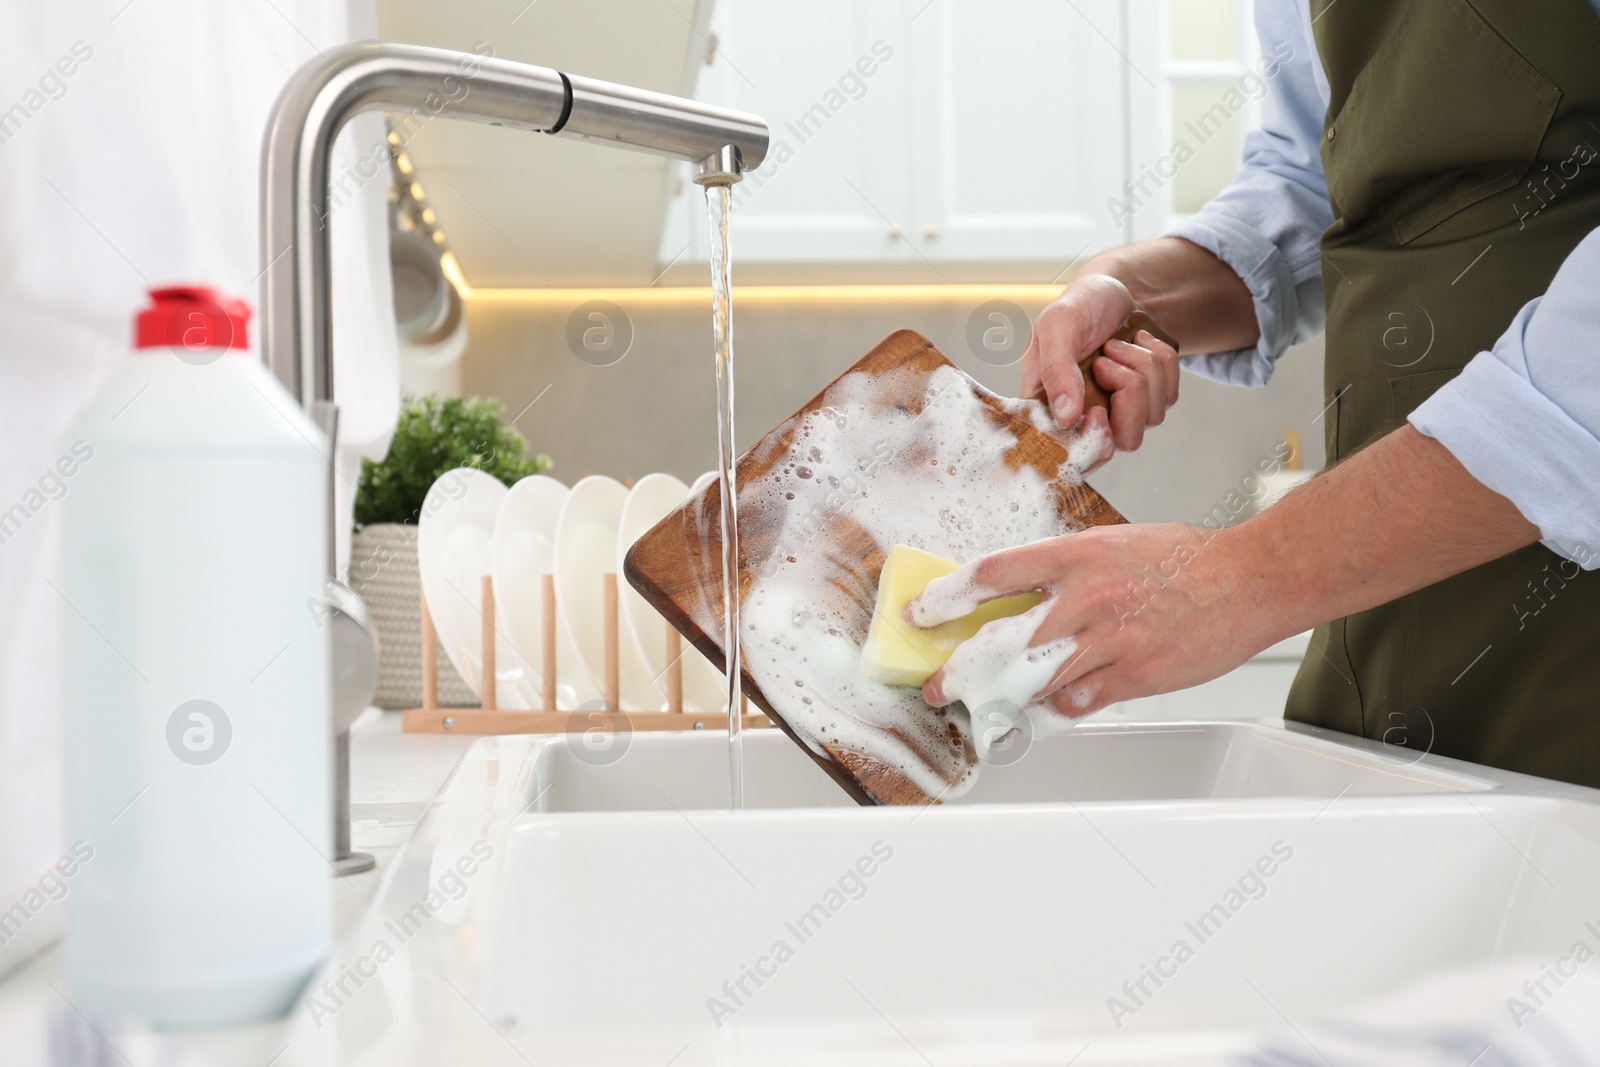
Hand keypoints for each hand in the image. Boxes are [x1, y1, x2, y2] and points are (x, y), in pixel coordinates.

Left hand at [907, 523, 1292, 723]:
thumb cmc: (1183, 558)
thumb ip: (1063, 570)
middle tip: (937, 687)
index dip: (949, 595)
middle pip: (1001, 640)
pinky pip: (1075, 704)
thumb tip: (1016, 594)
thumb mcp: (1111, 543)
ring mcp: (1108, 640)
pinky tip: (1038, 715)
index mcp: (1076, 555)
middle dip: (959, 670)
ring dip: (997, 701)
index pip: (994, 573)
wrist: (1248, 579)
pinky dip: (1051, 712)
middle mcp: (1085, 598)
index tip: (923, 612)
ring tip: (976, 712)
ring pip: (1033, 681)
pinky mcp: (1133, 675)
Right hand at [1022, 275, 1181, 449]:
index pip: (1071, 452)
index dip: (1091, 440)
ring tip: (1118, 345)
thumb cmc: (1079, 306)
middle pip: (1124, 441)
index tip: (1097, 410)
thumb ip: (1056, 370)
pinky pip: (1170, 393)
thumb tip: (1065, 418)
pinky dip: (1159, 359)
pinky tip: (1138, 344)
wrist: (1114, 288)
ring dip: (1141, 367)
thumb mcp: (1057, 325)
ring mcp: (1123, 411)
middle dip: (1128, 395)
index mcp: (1052, 407)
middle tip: (1106, 362)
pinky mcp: (1150, 399)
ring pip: (1152, 415)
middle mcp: (1088, 417)